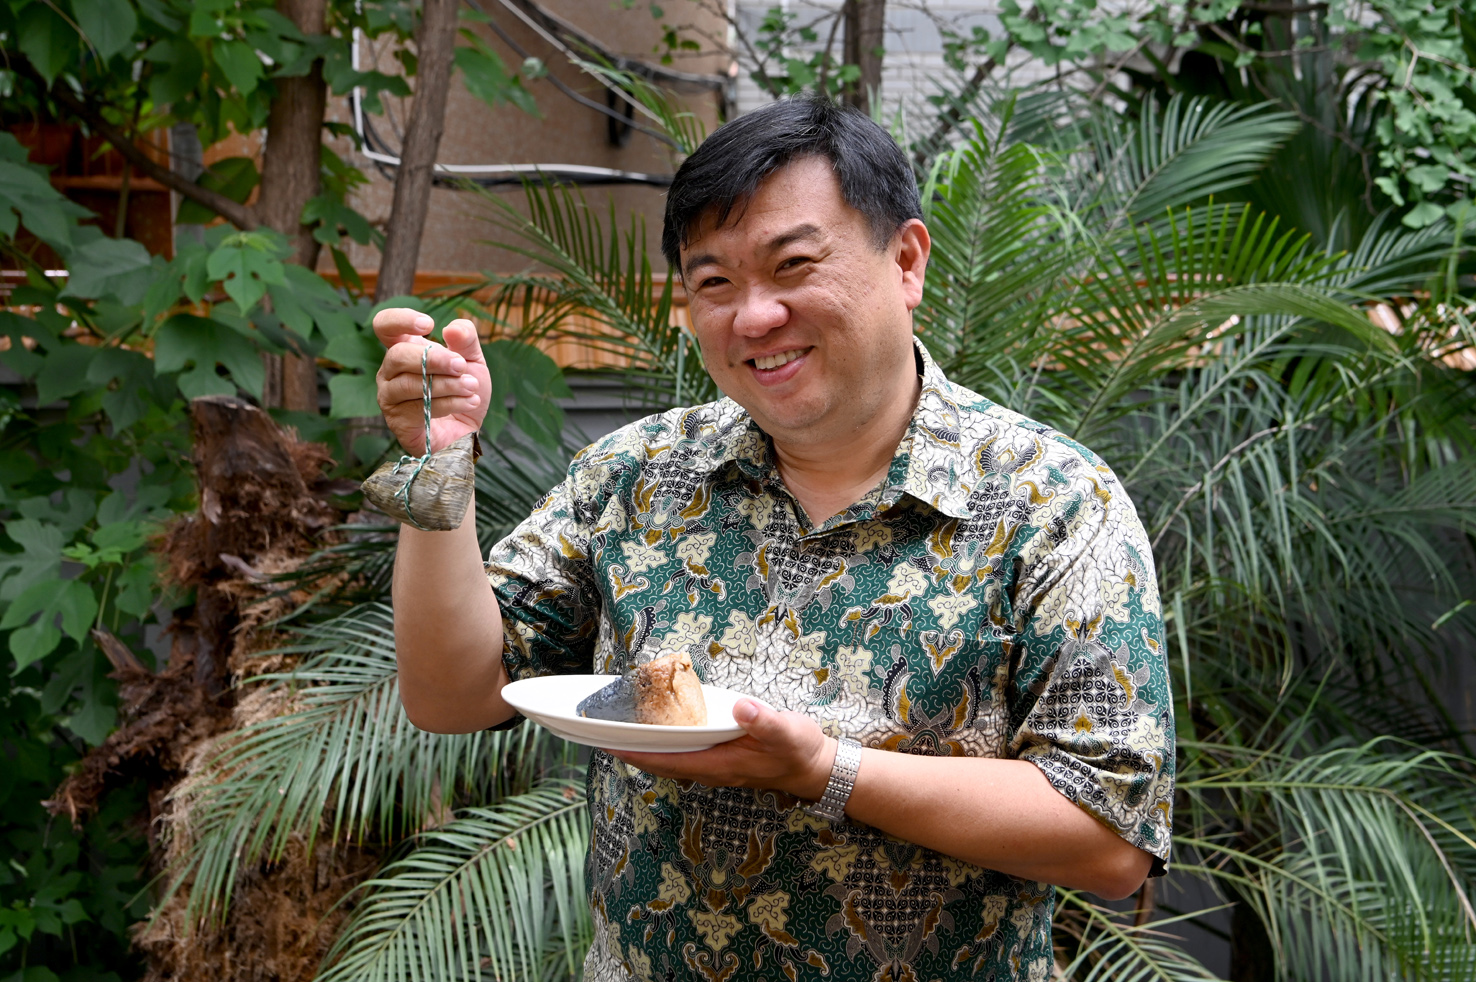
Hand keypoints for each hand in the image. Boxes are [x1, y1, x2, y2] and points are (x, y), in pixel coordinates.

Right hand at [373, 308, 492, 454]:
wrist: (467, 430)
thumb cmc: (463, 391)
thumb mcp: (472, 360)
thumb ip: (466, 340)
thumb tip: (452, 328)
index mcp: (404, 348)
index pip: (385, 325)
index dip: (401, 320)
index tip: (429, 324)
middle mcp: (390, 371)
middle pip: (397, 355)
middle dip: (435, 359)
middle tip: (461, 366)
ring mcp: (389, 396)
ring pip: (409, 384)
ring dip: (447, 385)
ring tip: (471, 387)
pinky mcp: (397, 420)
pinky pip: (419, 407)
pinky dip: (449, 403)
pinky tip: (468, 402)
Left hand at [606, 698, 835, 799]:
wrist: (815, 767)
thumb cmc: (799, 750)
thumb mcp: (787, 732)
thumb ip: (765, 721)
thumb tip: (742, 708)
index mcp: (720, 764)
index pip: (669, 760)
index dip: (638, 752)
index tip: (609, 743)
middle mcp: (710, 768)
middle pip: (660, 762)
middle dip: (630, 749)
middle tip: (598, 732)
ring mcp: (713, 765)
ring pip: (668, 758)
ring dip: (642, 746)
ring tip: (615, 729)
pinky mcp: (718, 757)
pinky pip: (681, 752)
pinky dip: (662, 742)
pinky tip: (654, 727)